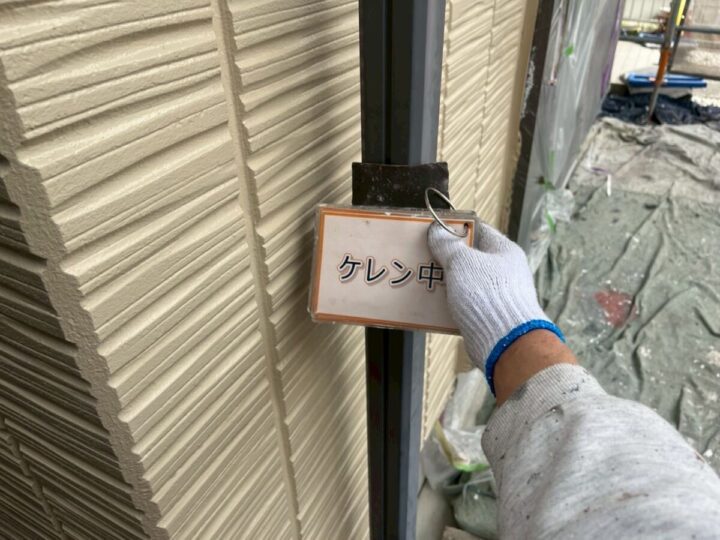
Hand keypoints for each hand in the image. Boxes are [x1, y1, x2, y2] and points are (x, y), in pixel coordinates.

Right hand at [428, 222, 564, 393]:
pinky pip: (464, 302)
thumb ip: (447, 246)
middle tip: (422, 255)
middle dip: (445, 257)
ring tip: (422, 279)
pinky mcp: (488, 315)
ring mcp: (497, 294)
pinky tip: (432, 303)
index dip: (455, 227)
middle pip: (469, 257)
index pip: (478, 229)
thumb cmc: (489, 295)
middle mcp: (503, 271)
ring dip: (445, 281)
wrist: (506, 342)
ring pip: (465, 281)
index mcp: (504, 251)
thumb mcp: (463, 263)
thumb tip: (437, 231)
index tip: (433, 229)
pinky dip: (449, 302)